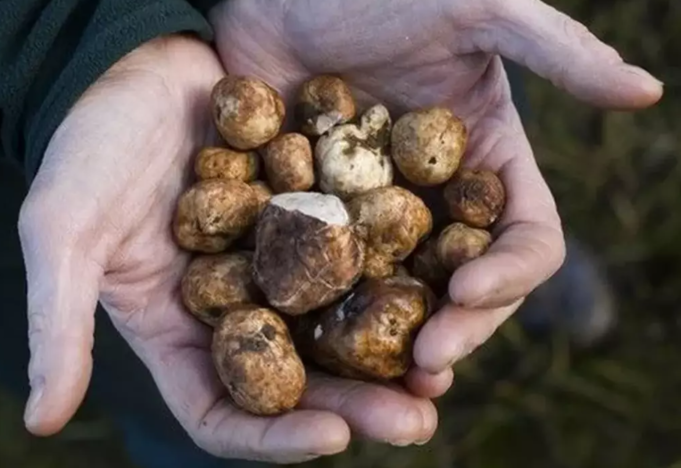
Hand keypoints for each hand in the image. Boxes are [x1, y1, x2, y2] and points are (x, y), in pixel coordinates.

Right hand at [18, 35, 439, 463]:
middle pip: (298, 380)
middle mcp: (231, 309)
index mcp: (174, 331)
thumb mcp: (62, 232)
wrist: (132, 67)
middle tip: (419, 421)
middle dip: (356, 405)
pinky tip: (439, 282)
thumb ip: (57, 321)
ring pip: (337, 326)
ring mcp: (273, 264)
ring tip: (441, 370)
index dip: (273, 437)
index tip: (332, 437)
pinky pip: (354, 256)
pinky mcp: (305, 217)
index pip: (223, 411)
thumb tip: (39, 423)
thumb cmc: (87, 147)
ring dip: (387, 354)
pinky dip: (390, 274)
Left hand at [210, 0, 661, 387]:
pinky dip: (331, 315)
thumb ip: (555, 50)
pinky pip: (331, 279)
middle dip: (457, 328)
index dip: (510, 274)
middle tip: (425, 364)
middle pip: (465, 287)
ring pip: (401, 298)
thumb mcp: (474, 7)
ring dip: (398, 346)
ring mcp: (375, 216)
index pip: (524, 238)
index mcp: (486, 161)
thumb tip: (647, 91)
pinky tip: (316, 345)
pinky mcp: (318, 219)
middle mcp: (437, 200)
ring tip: (384, 386)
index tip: (469, 292)